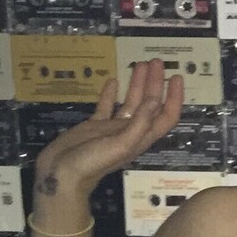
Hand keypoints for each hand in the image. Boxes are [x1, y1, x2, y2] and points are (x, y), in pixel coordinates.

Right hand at [33, 59, 184, 204]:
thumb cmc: (93, 163)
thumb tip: (156, 101)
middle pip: (149, 103)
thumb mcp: (121, 144)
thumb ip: (139, 123)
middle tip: (155, 62)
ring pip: (129, 102)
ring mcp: (112, 128)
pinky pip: (105, 107)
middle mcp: (130, 131)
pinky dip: (109, 94)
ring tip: (138, 64)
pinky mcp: (94, 126)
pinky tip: (112, 80)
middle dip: (155, 83)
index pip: (166, 115)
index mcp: (141, 137)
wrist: (61, 174)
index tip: (174, 76)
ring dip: (136, 84)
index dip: (174, 97)